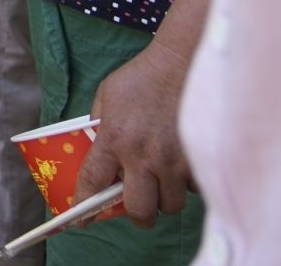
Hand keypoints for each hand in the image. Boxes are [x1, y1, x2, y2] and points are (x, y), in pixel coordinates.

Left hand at [73, 39, 196, 226]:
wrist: (182, 63)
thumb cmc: (142, 77)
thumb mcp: (107, 96)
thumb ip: (99, 125)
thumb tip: (95, 149)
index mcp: (114, 138)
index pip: (93, 182)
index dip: (85, 204)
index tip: (81, 217)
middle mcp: (143, 155)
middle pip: (139, 210)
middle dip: (136, 214)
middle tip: (135, 203)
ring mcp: (174, 161)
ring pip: (170, 206)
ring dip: (163, 199)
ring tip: (160, 182)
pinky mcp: (198, 160)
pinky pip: (193, 189)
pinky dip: (186, 185)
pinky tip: (180, 167)